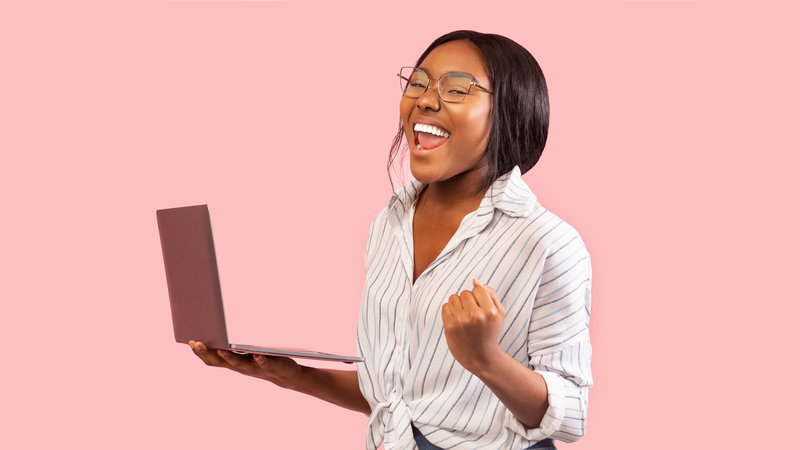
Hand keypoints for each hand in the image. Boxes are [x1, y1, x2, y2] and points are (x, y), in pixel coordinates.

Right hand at [188, 340, 302, 388]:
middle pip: (220, 362)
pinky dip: (259, 359)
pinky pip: (262, 363)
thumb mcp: (246, 354)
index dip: (200, 352)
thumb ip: (234, 346)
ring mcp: (253, 367)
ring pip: (238, 364)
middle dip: (207, 352)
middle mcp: (240, 367)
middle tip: (196, 343)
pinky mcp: (268, 366)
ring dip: (228, 357)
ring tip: (221, 349)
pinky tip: (256, 354)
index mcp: (233, 362)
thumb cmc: (263, 360)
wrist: (284, 375)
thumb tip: (222, 330)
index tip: (190, 341)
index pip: (212, 360)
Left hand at [441, 279, 506, 375]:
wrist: (481, 357)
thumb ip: (490, 293)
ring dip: (457, 305)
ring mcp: (462, 321)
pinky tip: (456, 321)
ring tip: (463, 316)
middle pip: (465, 293)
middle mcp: (476, 316)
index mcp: (490, 312)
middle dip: (467, 301)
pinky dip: (449, 312)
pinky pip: (445, 307)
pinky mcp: (450, 327)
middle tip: (471, 314)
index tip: (480, 308)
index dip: (478, 297)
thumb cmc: (490, 332)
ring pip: (453, 298)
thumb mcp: (499, 313)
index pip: (478, 289)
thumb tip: (474, 280)